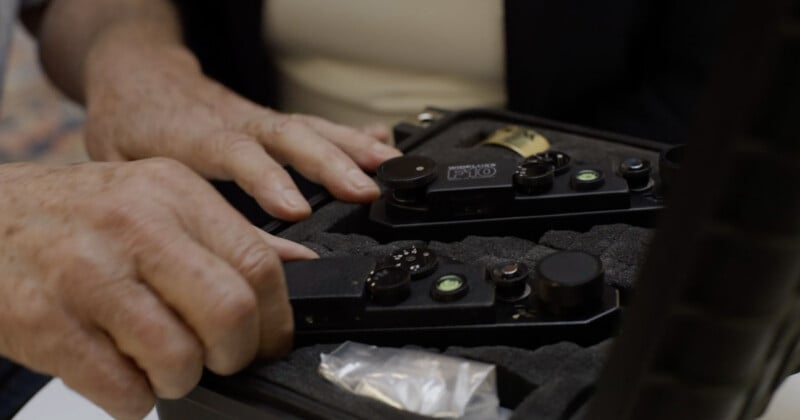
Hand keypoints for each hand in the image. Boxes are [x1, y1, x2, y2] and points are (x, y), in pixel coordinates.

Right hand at [0, 159, 314, 418]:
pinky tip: (120, 372)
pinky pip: (122, 390)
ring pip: (179, 358)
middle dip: (236, 354)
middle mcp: (134, 225)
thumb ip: (228, 235)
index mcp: (173, 192)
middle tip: (220, 358)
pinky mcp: (44, 323)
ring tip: (161, 363)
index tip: (268, 340)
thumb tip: (300, 267)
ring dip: (181, 379)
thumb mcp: (157, 202)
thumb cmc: (78, 218)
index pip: (259, 264)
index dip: (276, 320)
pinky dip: (135, 399)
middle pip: (230, 311)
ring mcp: (86, 274)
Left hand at [83, 28, 401, 221]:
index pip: (235, 154)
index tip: (297, 209)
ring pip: (311, 128)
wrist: (139, 76)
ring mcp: (259, 120)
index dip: (267, 180)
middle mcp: (236, 123)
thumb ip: (172, 210)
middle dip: (331, 163)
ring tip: (390, 169)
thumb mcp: (130, 173)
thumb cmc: (130, 128)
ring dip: (353, 148)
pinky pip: (317, 125)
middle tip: (365, 192)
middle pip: (288, 137)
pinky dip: (353, 136)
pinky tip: (383, 144)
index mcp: (194, 137)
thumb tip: (215, 258)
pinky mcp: (273, 121)